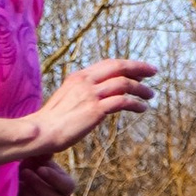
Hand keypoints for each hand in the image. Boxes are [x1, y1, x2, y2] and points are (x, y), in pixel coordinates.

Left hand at [17, 153, 75, 195]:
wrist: (15, 178)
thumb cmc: (30, 164)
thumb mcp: (37, 156)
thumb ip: (45, 152)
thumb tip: (50, 146)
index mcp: (65, 186)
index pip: (68, 187)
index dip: (55, 179)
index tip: (40, 168)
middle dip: (40, 187)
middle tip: (25, 173)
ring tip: (19, 185)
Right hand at [29, 56, 156, 161]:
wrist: (42, 132)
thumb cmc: (52, 121)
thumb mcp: (67, 98)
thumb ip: (82, 93)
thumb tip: (97, 95)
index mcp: (78, 76)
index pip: (108, 63)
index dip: (126, 64)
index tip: (139, 68)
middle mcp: (86, 81)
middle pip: (119, 67)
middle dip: (139, 68)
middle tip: (153, 71)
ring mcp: (91, 94)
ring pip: (124, 84)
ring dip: (141, 89)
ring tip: (150, 95)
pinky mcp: (95, 110)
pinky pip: (123, 102)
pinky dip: (136, 104)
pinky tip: (142, 109)